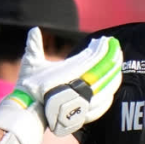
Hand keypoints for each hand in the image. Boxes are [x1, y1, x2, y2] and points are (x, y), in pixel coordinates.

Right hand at [4, 28, 122, 135]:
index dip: (102, 48)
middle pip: (103, 70)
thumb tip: (34, 29)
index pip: (93, 56)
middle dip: (112, 58)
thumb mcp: (31, 64)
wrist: (27, 111)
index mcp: (70, 70)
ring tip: (117, 67)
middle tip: (117, 49)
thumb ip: (34, 46)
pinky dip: (108, 98)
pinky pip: (101, 106)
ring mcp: (83, 100)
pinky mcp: (83, 114)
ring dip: (113, 75)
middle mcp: (79, 84)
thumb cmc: (28, 87)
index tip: (107, 41)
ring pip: (106, 87)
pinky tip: (111, 92)